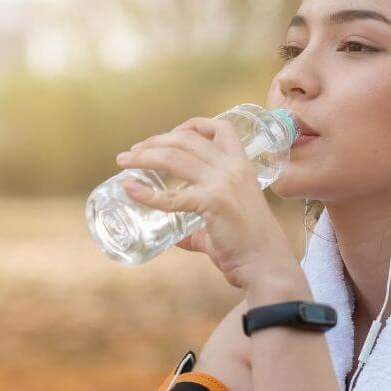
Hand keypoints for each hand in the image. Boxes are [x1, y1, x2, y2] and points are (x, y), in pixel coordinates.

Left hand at [115, 117, 290, 289]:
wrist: (265, 264)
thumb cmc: (249, 247)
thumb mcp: (226, 221)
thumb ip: (201, 225)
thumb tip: (176, 235)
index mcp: (241, 166)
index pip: (220, 128)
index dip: (191, 126)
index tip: (168, 136)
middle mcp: (232, 168)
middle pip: (186, 140)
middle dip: (155, 141)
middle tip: (133, 153)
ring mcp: (222, 183)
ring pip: (175, 157)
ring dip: (144, 156)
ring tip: (125, 162)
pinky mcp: (212, 202)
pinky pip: (171, 196)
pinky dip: (146, 193)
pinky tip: (130, 190)